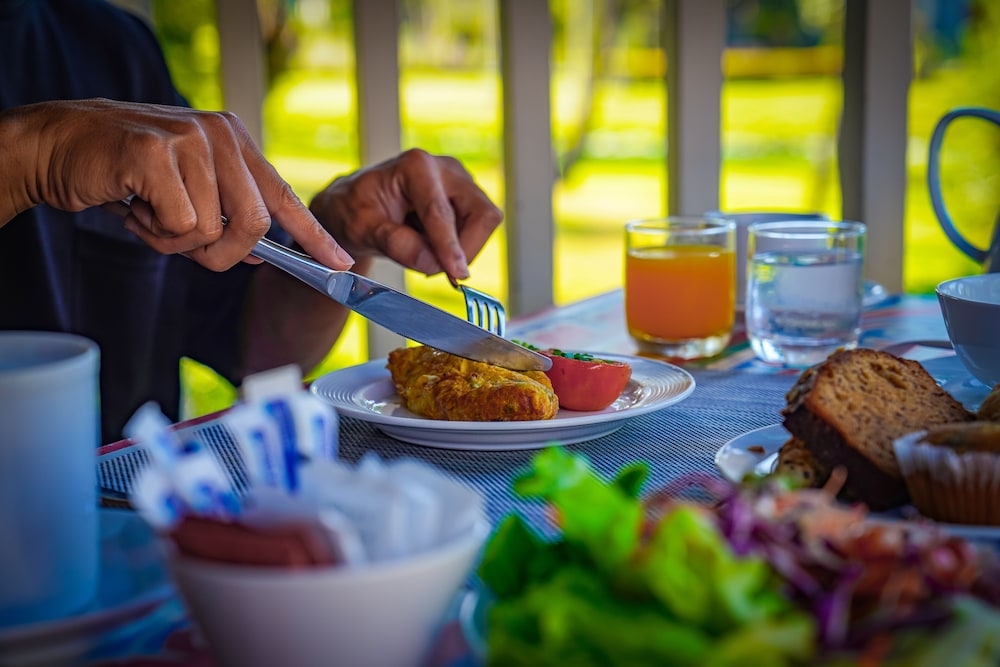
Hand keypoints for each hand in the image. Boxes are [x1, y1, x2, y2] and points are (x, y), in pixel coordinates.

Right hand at [0, 99, 353, 271]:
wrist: (58, 145)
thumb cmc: (126, 174)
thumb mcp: (186, 194)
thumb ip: (226, 219)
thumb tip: (259, 256)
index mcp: (234, 142)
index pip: (283, 195)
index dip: (312, 236)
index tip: (338, 265)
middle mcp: (219, 135)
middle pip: (255, 224)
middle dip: (223, 253)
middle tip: (186, 246)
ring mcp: (189, 139)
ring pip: (212, 230)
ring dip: (175, 240)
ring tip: (147, 211)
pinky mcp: (156, 152)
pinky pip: (179, 223)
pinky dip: (154, 231)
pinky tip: (132, 204)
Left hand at [308, 149, 502, 278]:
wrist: (355, 207)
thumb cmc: (354, 211)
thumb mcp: (362, 229)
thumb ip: (395, 243)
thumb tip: (432, 261)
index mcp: (416, 166)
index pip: (442, 212)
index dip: (450, 247)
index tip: (456, 274)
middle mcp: (445, 168)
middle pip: (482, 214)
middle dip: (465, 248)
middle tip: (440, 271)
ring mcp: (460, 182)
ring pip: (484, 224)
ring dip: (459, 250)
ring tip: (423, 253)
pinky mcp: (466, 199)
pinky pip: (477, 230)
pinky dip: (458, 248)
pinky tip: (430, 247)